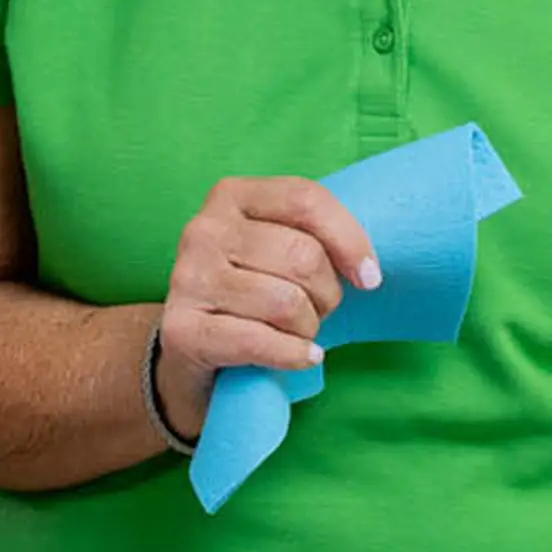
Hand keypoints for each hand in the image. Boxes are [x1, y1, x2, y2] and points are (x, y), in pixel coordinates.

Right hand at [155, 177, 378, 437]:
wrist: (194, 348)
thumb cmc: (255, 290)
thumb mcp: (280, 247)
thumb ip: (316, 235)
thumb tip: (368, 271)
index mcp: (231, 196)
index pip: (306, 200)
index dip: (350, 240)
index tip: (369, 278)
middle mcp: (203, 230)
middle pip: (302, 256)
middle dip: (327, 294)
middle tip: (318, 310)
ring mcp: (187, 279)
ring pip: (286, 302)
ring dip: (308, 328)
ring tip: (297, 332)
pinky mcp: (181, 330)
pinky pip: (260, 342)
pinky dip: (293, 354)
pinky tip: (300, 356)